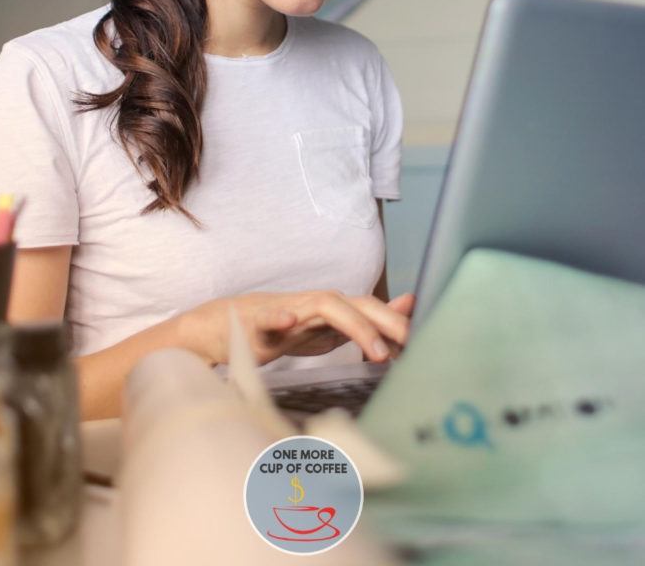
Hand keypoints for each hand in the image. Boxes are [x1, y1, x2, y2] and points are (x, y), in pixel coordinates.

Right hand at [185, 289, 415, 366]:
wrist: (230, 326)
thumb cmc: (286, 328)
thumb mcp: (332, 328)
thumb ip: (368, 320)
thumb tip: (410, 306)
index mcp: (334, 310)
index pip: (373, 310)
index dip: (398, 323)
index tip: (424, 344)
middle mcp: (317, 304)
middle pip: (357, 304)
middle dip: (387, 321)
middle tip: (412, 344)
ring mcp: (289, 309)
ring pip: (325, 306)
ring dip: (353, 324)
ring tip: (376, 350)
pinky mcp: (259, 321)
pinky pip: (269, 317)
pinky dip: (279, 318)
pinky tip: (289, 323)